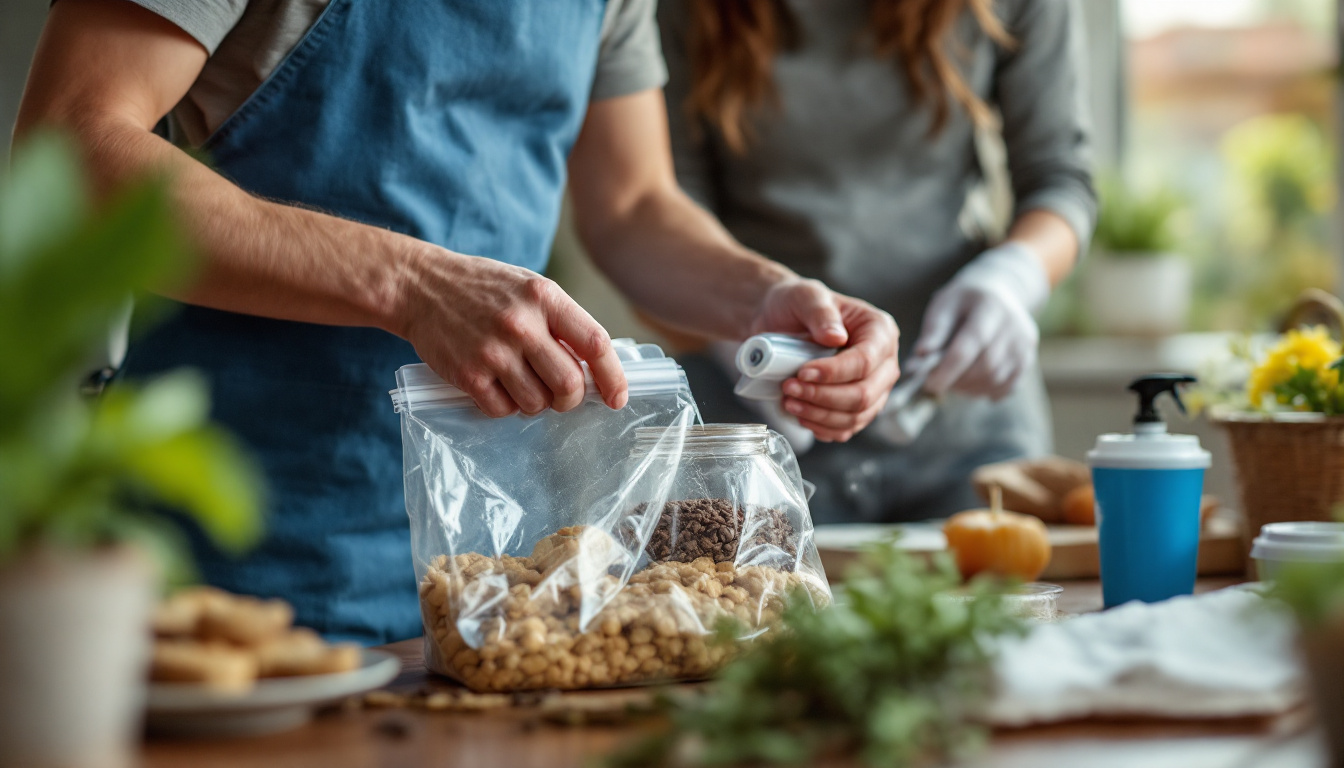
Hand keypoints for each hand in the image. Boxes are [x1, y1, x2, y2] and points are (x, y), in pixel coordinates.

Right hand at [394, 247, 627, 416]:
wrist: (420, 286)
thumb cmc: (482, 289)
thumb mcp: (529, 288)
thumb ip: (561, 321)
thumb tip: (594, 368)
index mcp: (544, 297)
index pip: (595, 342)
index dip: (612, 376)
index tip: (617, 398)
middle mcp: (521, 323)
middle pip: (569, 383)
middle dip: (571, 398)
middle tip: (561, 395)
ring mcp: (493, 351)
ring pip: (537, 403)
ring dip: (536, 403)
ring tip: (521, 384)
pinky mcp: (467, 374)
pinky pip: (502, 410)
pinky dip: (505, 408)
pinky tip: (496, 387)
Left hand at [751, 278, 900, 441]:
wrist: (781, 321)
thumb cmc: (797, 305)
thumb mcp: (805, 296)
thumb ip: (820, 312)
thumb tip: (836, 336)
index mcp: (880, 331)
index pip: (865, 361)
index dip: (834, 373)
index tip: (802, 373)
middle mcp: (884, 362)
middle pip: (864, 394)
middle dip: (823, 397)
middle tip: (789, 389)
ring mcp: (874, 389)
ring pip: (855, 416)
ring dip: (819, 415)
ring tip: (789, 402)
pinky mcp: (857, 408)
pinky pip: (846, 429)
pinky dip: (822, 427)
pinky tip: (800, 416)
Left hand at [916, 243, 1048, 400]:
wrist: (999, 291)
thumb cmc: (963, 301)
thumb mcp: (944, 304)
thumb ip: (933, 330)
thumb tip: (921, 356)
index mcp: (990, 307)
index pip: (969, 345)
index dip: (948, 369)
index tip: (929, 384)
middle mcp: (1013, 325)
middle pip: (986, 365)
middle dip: (958, 380)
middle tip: (937, 384)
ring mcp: (1024, 343)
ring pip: (996, 379)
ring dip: (970, 388)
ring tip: (952, 381)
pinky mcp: (1028, 357)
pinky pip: (1007, 386)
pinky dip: (986, 391)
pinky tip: (970, 384)